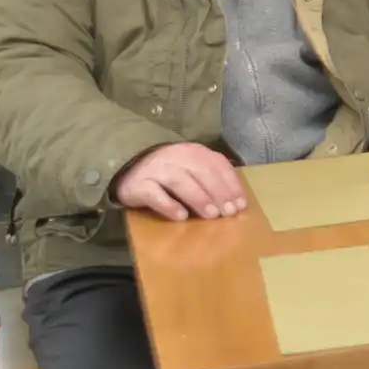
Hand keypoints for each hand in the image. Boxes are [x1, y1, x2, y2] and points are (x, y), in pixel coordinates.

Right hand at [113, 143, 247, 221]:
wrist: (128, 170)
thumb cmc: (168, 173)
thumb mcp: (192, 169)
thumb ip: (210, 179)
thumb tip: (234, 201)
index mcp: (194, 152)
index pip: (217, 164)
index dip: (231, 184)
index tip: (241, 204)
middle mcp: (176, 156)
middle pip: (202, 172)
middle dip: (218, 192)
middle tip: (229, 212)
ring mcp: (157, 169)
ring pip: (180, 181)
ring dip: (199, 198)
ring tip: (211, 215)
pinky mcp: (139, 185)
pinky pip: (155, 194)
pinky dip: (169, 205)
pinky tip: (181, 216)